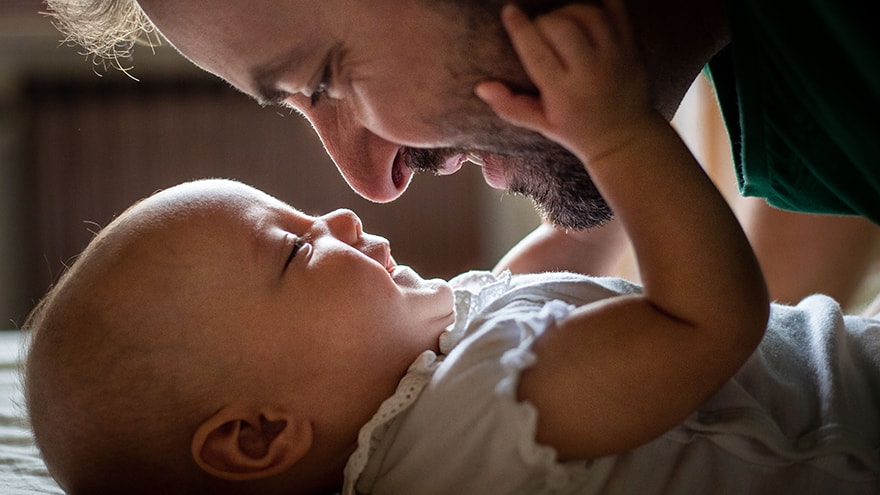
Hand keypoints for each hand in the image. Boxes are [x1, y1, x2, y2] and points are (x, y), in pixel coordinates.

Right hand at [475, 1, 652, 163]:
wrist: (623, 138)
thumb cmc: (576, 129)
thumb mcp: (541, 123)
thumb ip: (510, 105)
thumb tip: (481, 87)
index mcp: (563, 92)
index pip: (536, 50)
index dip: (519, 27)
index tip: (510, 11)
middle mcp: (589, 73)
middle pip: (560, 26)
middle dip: (543, 21)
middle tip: (539, 30)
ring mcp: (614, 58)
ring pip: (588, 14)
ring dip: (569, 10)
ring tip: (561, 21)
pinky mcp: (631, 48)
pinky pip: (617, 11)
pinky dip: (602, 1)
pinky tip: (584, 7)